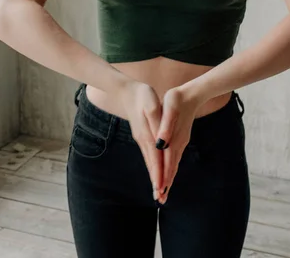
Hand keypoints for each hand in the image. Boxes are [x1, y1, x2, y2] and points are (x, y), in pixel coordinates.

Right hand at [119, 80, 164, 201]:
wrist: (127, 90)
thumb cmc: (142, 95)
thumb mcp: (152, 105)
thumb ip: (157, 123)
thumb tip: (160, 142)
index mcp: (147, 134)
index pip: (156, 159)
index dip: (160, 174)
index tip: (162, 190)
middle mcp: (143, 139)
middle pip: (152, 164)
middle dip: (157, 180)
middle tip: (161, 198)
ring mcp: (141, 138)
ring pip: (149, 160)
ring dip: (154, 175)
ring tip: (158, 190)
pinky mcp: (141, 135)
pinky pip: (148, 154)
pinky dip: (152, 165)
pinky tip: (154, 170)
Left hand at [154, 86, 200, 203]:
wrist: (192, 93)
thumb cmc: (178, 98)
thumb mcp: (170, 108)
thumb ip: (166, 126)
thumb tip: (161, 143)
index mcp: (174, 137)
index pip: (166, 162)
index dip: (162, 177)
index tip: (159, 193)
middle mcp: (178, 143)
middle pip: (171, 167)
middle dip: (166, 183)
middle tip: (160, 200)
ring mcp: (181, 141)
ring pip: (174, 163)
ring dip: (168, 177)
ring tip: (164, 192)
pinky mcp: (181, 138)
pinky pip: (175, 157)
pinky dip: (171, 168)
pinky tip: (169, 172)